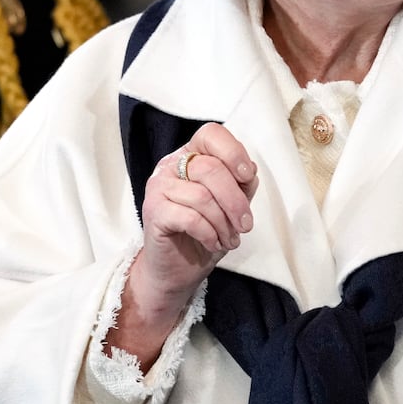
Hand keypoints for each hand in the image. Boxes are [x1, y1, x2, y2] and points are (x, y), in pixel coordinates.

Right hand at [111, 124, 257, 368]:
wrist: (178, 269)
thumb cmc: (206, 233)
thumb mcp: (232, 206)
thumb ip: (241, 184)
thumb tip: (250, 170)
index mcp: (192, 156)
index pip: (211, 135)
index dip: (233, 152)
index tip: (247, 176)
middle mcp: (171, 166)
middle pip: (211, 169)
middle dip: (236, 201)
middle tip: (245, 225)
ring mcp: (158, 187)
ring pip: (202, 196)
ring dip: (224, 223)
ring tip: (229, 240)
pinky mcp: (152, 211)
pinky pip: (190, 217)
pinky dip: (209, 233)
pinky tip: (214, 243)